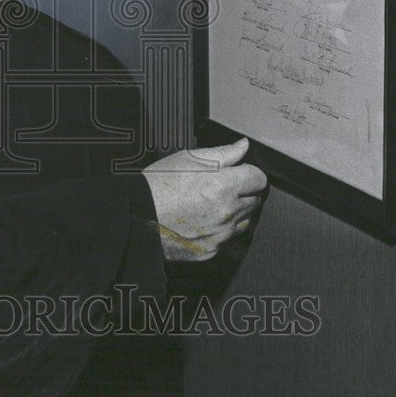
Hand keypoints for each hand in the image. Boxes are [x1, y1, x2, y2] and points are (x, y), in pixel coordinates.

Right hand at [142, 138, 266, 260]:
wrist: (135, 217)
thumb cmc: (158, 186)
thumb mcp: (188, 158)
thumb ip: (222, 153)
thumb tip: (242, 146)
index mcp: (224, 185)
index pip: (259, 178)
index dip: (249, 172)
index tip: (240, 172)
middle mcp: (227, 212)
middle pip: (254, 200)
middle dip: (243, 192)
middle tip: (221, 187)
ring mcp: (221, 234)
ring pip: (244, 221)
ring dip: (235, 213)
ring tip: (211, 205)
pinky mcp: (212, 250)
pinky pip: (227, 240)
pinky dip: (221, 230)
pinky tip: (203, 221)